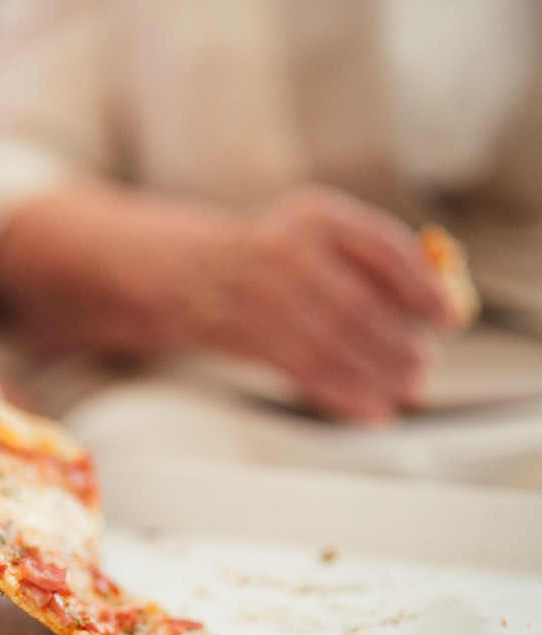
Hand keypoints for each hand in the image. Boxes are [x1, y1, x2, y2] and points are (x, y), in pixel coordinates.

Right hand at [203, 186, 456, 423]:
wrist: (193, 272)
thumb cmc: (273, 257)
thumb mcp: (320, 235)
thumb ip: (374, 262)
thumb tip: (440, 308)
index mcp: (318, 216)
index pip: (384, 249)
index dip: (423, 288)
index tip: (448, 318)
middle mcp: (287, 250)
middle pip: (360, 306)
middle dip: (401, 345)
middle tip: (424, 366)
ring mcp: (261, 293)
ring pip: (334, 345)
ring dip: (378, 376)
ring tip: (405, 390)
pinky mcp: (247, 334)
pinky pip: (306, 370)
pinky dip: (345, 394)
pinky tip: (371, 409)